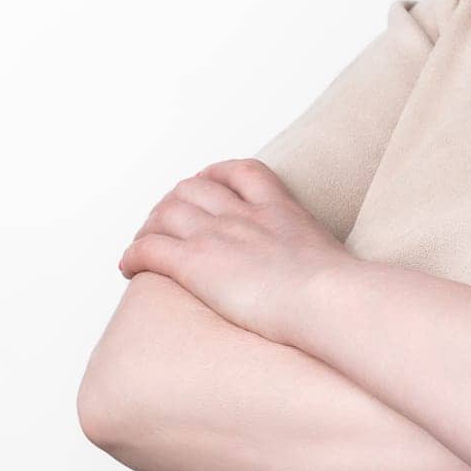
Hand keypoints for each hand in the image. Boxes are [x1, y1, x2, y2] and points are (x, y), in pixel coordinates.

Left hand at [117, 158, 352, 345]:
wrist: (328, 298)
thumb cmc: (341, 294)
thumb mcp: (339, 265)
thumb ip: (327, 266)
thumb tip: (341, 287)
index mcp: (281, 210)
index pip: (244, 172)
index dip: (219, 174)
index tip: (207, 182)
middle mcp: (245, 215)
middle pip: (195, 187)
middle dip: (175, 200)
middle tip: (166, 222)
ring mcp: (218, 235)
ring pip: (166, 212)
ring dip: (149, 225)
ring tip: (144, 244)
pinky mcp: (196, 262)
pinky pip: (149, 247)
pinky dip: (133, 253)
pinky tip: (128, 267)